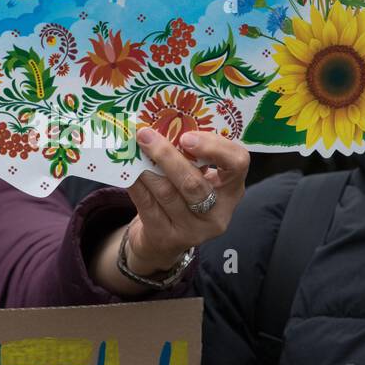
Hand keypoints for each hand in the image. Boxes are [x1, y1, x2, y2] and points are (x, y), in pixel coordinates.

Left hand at [90, 128, 249, 296]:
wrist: (165, 240)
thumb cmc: (184, 197)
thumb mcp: (199, 178)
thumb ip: (191, 157)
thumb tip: (162, 125)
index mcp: (231, 189)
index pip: (238, 163)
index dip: (214, 148)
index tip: (187, 137)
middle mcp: (217, 213)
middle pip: (194, 182)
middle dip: (167, 156)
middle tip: (146, 135)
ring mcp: (192, 230)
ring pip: (166, 193)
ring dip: (147, 168)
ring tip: (134, 149)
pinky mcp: (167, 238)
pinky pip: (147, 205)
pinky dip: (136, 184)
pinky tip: (127, 171)